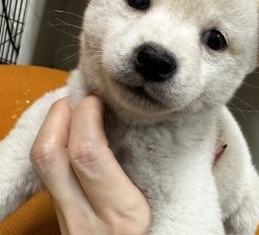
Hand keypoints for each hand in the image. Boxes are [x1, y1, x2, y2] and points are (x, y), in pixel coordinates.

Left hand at [30, 95, 150, 234]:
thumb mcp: (160, 208)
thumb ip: (148, 170)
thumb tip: (150, 126)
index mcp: (122, 213)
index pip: (88, 155)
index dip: (86, 117)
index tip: (97, 99)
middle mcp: (86, 216)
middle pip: (50, 155)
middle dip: (60, 114)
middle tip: (79, 97)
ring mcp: (66, 218)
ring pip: (42, 163)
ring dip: (52, 126)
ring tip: (73, 109)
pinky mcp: (59, 216)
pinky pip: (46, 171)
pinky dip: (53, 142)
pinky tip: (69, 132)